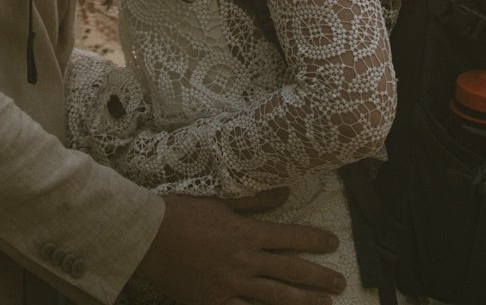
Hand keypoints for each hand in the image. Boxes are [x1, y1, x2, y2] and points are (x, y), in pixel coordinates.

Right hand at [131, 189, 346, 304]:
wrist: (146, 237)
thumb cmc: (179, 213)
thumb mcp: (218, 200)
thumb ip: (253, 200)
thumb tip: (284, 192)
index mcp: (246, 233)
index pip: (289, 237)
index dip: (314, 240)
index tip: (333, 243)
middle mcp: (244, 261)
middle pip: (290, 270)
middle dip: (318, 277)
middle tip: (340, 283)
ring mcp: (231, 285)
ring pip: (275, 296)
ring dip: (303, 301)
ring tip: (325, 304)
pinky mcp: (214, 302)